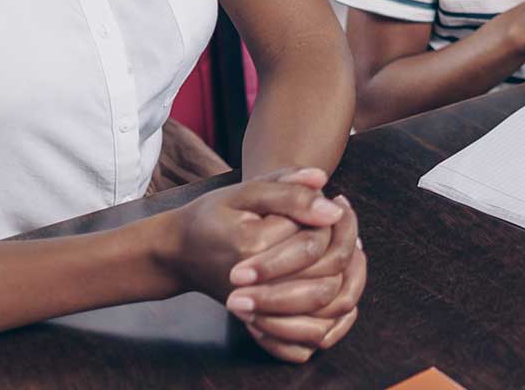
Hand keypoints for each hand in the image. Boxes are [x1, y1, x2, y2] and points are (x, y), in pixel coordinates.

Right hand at [156, 169, 343, 304]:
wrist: (178, 254)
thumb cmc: (212, 216)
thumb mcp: (245, 191)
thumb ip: (289, 190)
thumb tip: (333, 205)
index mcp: (253, 244)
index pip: (315, 234)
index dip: (332, 216)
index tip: (338, 199)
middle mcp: (258, 282)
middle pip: (328, 267)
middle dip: (345, 242)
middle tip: (344, 220)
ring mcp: (260, 307)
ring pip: (327, 299)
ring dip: (346, 272)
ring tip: (342, 244)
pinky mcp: (262, 322)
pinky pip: (309, 333)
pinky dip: (330, 311)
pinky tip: (331, 277)